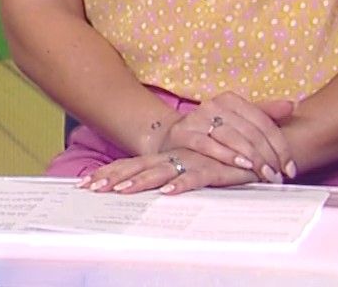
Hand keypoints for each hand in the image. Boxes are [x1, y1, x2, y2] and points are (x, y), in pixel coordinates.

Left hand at [79, 145, 258, 195]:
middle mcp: (173, 158)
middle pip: (138, 169)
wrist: (251, 146)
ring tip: (121, 192)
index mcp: (165, 157)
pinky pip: (195, 178)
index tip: (86, 183)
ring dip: (141, 182)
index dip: (109, 173)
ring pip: (160, 173)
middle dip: (113, 179)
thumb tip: (150, 185)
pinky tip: (167, 192)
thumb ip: (171, 173)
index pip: (131, 165)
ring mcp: (191, 162)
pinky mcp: (213, 169)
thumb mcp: (189, 166)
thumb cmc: (217, 158)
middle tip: (90, 188)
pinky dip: (181, 184)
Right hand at [145, 93, 296, 183]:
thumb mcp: (238, 121)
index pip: (263, 122)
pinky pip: (208, 144)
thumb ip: (264, 114)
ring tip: (265, 175)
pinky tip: (242, 165)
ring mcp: (197, 117)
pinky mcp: (183, 132)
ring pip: (232, 136)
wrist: (173, 137)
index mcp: (230, 99)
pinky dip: (227, 155)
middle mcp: (214, 104)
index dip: (280, 146)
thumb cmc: (212, 132)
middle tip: (278, 176)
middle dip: (268, 156)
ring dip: (252, 158)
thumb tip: (292, 105)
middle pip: (250, 131)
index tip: (290, 168)